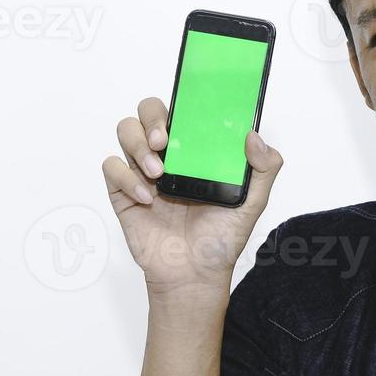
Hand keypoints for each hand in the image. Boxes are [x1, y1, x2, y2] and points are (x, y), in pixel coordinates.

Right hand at [101, 96, 282, 293]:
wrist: (195, 275)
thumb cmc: (220, 239)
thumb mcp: (252, 203)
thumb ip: (264, 169)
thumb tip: (254, 136)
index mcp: (197, 150)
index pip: (184, 110)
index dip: (181, 100)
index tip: (187, 110)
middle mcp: (168, 155)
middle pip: (147, 111)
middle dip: (152, 117)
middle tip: (164, 140)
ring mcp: (143, 172)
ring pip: (125, 131)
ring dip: (138, 144)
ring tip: (158, 172)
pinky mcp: (123, 192)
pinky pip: (112, 168)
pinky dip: (125, 177)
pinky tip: (147, 198)